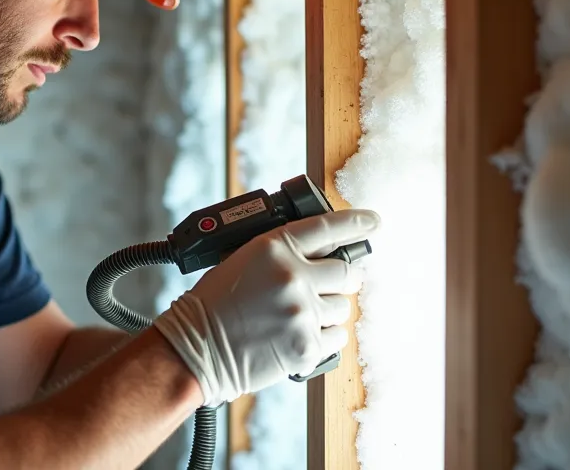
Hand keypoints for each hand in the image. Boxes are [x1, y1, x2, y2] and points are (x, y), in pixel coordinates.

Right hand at [152, 209, 379, 406]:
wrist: (196, 347)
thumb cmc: (211, 304)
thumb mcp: (242, 260)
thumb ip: (281, 253)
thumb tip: (319, 254)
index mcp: (274, 248)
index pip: (327, 227)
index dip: (356, 222)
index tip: (373, 222)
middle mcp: (293, 276)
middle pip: (347, 273)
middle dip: (343, 279)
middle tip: (331, 285)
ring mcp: (302, 313)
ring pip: (344, 308)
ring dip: (329, 311)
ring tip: (301, 316)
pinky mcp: (306, 346)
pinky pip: (338, 337)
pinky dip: (325, 337)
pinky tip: (300, 335)